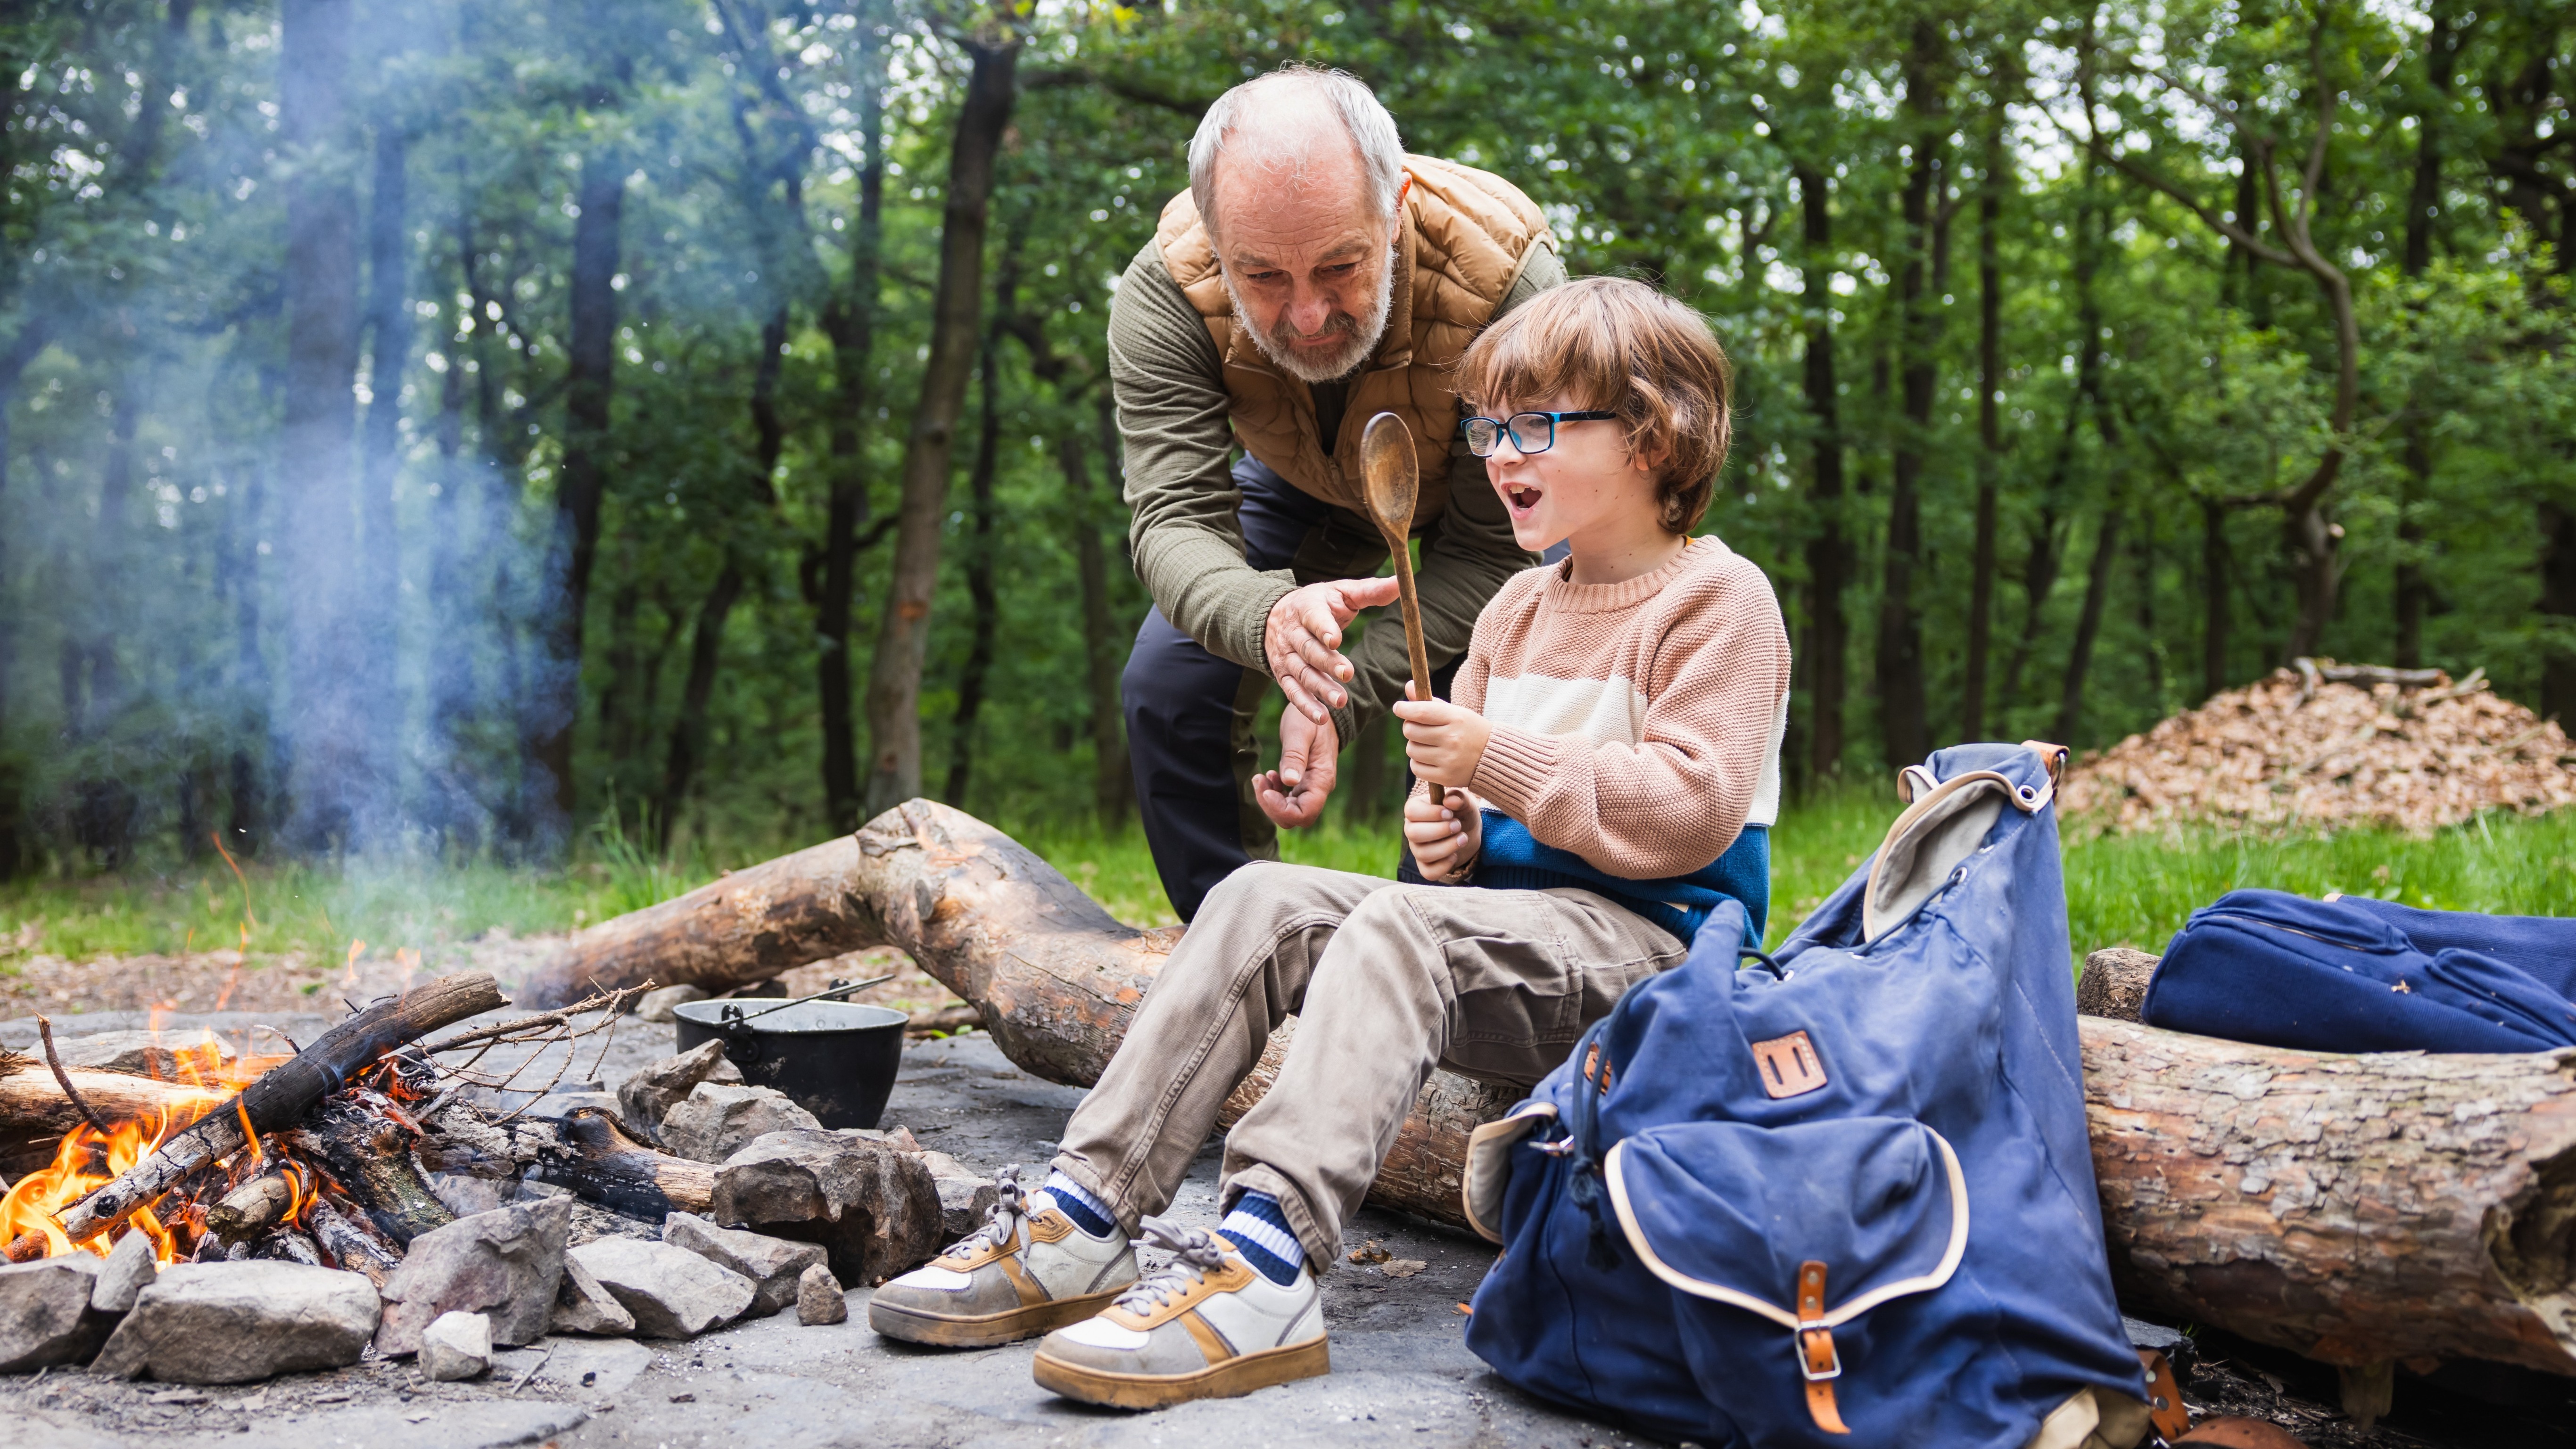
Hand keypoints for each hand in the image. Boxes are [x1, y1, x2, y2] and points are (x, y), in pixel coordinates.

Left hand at [1254, 708, 1338, 828]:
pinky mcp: (1303, 784)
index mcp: (1322, 780)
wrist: (1321, 711)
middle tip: (1259, 780)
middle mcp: (1319, 789)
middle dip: (1272, 805)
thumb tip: (1289, 781)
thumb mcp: (1300, 732)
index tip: (1266, 791)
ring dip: (1271, 800)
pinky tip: (1270, 776)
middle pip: (1295, 817)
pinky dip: (1275, 793)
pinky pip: (1288, 800)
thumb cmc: (1311, 718)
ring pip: (1289, 811)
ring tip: (1262, 777)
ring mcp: (1311, 788)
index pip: (1304, 813)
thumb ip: (1295, 756)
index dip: (1281, 809)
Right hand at [1264, 577, 1402, 722]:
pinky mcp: (1283, 675)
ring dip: (1319, 688)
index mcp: (1307, 608)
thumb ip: (1370, 590)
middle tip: (1347, 674)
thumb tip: (1400, 583)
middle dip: (1327, 663)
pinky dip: (1305, 706)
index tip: (1335, 639)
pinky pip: (1292, 692)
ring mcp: (1286, 656)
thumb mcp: (1341, 592)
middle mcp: (1293, 633)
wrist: (1275, 615)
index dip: (1323, 628)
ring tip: (1340, 701)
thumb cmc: (1319, 603)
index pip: (1313, 618)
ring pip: (1302, 673)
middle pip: (1308, 649)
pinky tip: (1322, 716)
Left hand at [1393, 686, 1492, 788]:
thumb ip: (1430, 701)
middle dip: (1410, 728)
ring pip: (1411, 750)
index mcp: (1456, 718)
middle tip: (1419, 728)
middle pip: (1411, 731)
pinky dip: (1418, 763)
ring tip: (1428, 744)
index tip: (1399, 708)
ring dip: (1415, 746)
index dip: (1404, 709)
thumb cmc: (1469, 730)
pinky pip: (1416, 768)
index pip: (1420, 712)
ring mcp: (1449, 759)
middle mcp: (1452, 739)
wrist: (1493, 757)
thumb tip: (1409, 685)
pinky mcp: (1446, 777)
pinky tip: (1429, 758)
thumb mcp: (1455, 712)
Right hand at [1404, 785, 1481, 882]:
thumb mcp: (1464, 802)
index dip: (1430, 813)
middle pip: (1413, 834)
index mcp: (1416, 809)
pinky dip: (1444, 866)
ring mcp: (1417, 849)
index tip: (1449, 813)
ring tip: (1463, 839)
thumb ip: (1459, 798)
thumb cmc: (1461, 813)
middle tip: (1458, 826)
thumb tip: (1450, 801)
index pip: (1411, 811)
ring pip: (1422, 854)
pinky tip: (1455, 856)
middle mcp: (1412, 829)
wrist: (1468, 832)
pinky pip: (1428, 872)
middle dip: (1439, 831)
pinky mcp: (1426, 866)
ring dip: (1446, 847)